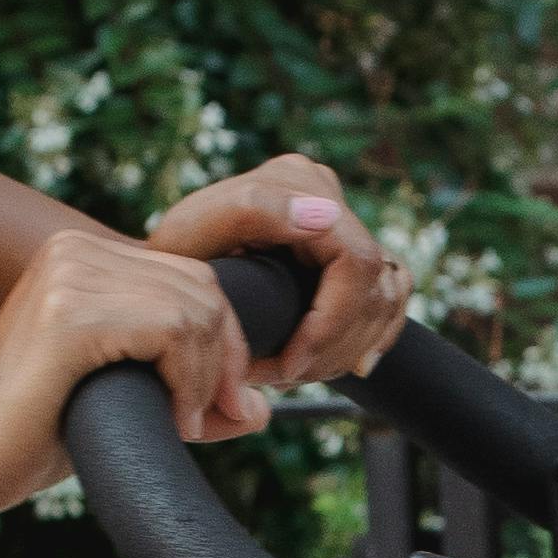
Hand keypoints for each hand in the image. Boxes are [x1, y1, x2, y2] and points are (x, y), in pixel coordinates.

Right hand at [0, 226, 263, 513]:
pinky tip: (173, 421)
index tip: (220, 404)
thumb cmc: (37, 432)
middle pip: (204, 288)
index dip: (225, 342)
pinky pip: (171, 332)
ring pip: (195, 310)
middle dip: (226, 359)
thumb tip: (262, 410)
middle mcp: (75, 250)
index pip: (194, 277)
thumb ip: (192, 395)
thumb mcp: (129, 399)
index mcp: (84, 256)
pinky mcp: (70, 314)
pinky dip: (189, 382)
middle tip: (208, 418)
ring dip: (207, 377)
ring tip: (184, 423)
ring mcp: (71, 275)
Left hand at [143, 152, 414, 388]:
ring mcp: (342, 220)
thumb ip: (252, 212)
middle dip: (335, 345)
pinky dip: (376, 335)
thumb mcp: (194, 234)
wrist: (164, 274)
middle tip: (285, 377)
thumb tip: (326, 216)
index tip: (288, 367)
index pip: (355, 263)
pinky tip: (352, 364)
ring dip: (348, 348)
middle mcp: (326, 191)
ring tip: (297, 372)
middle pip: (374, 285)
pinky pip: (392, 295)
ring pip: (386, 297)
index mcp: (296, 179)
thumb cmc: (171, 260)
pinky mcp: (350, 250)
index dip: (330, 325)